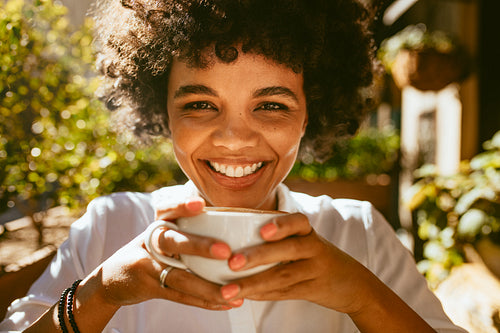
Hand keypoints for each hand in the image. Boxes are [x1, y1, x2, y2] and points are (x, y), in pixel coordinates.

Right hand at [79, 197, 233, 311]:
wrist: (111, 279)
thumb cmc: (147, 251)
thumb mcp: (159, 234)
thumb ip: (185, 224)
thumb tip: (227, 217)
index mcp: (157, 226)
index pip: (165, 210)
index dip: (181, 206)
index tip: (200, 204)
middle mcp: (152, 244)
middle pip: (173, 242)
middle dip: (199, 246)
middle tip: (225, 252)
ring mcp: (149, 268)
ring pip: (180, 277)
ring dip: (208, 287)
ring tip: (233, 291)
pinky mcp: (151, 289)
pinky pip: (181, 297)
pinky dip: (205, 301)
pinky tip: (227, 303)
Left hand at [219, 213, 375, 313]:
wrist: (354, 284)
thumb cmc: (314, 257)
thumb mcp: (304, 242)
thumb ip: (278, 239)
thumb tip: (229, 245)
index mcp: (308, 232)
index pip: (298, 221)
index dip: (282, 224)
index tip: (263, 231)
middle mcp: (315, 248)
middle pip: (288, 249)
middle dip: (258, 256)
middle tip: (232, 262)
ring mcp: (317, 270)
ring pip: (284, 276)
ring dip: (254, 283)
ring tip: (229, 290)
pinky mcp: (315, 290)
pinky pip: (286, 293)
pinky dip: (263, 295)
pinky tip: (245, 296)